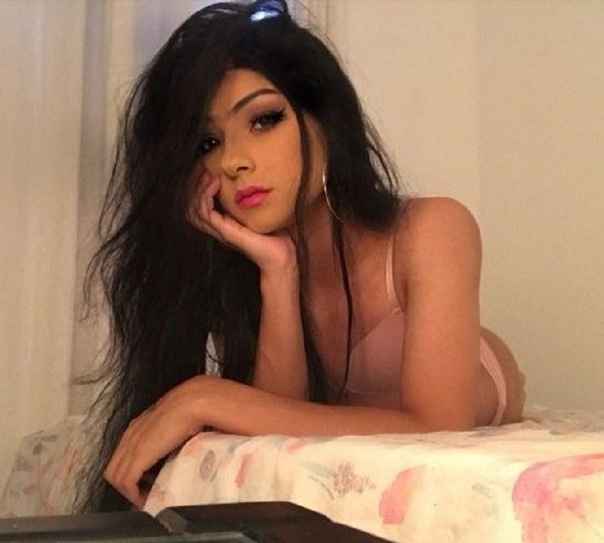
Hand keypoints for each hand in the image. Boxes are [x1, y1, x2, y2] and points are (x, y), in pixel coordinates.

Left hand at [103, 377, 207, 508]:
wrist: (194, 402)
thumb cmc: (192, 407)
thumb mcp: (178, 421)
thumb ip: (172, 433)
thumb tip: (182, 444)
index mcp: (140, 425)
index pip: (124, 453)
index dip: (132, 470)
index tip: (145, 480)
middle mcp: (131, 434)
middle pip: (114, 466)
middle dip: (126, 484)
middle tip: (144, 493)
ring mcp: (132, 445)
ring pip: (115, 475)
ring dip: (129, 491)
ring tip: (146, 497)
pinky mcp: (137, 457)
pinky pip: (125, 482)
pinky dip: (133, 495)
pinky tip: (146, 498)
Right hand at [189, 172, 296, 275]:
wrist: (281, 256)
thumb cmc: (275, 237)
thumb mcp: (261, 213)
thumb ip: (253, 201)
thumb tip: (255, 180)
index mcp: (226, 225)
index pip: (203, 207)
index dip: (202, 190)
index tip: (212, 173)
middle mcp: (220, 228)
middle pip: (193, 209)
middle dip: (196, 188)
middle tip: (206, 172)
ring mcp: (221, 231)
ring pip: (195, 210)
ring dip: (200, 190)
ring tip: (209, 176)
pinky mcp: (225, 232)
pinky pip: (205, 213)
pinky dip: (206, 196)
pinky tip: (216, 184)